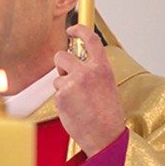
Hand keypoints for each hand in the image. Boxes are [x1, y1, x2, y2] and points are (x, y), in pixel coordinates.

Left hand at [53, 24, 124, 155]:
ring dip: (63, 86)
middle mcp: (87, 72)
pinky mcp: (61, 96)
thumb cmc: (107, 114)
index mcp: (102, 68)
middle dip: (61, 64)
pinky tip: (74, 109)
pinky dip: (63, 100)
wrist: (105, 136)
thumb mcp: (107, 84)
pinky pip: (57, 92)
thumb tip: (79, 62)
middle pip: (61, 55)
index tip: (72, 30)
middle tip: (67, 74)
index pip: (90, 39)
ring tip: (78, 101)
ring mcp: (72, 83)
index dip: (79, 30)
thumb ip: (94, 71)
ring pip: (58, 76)